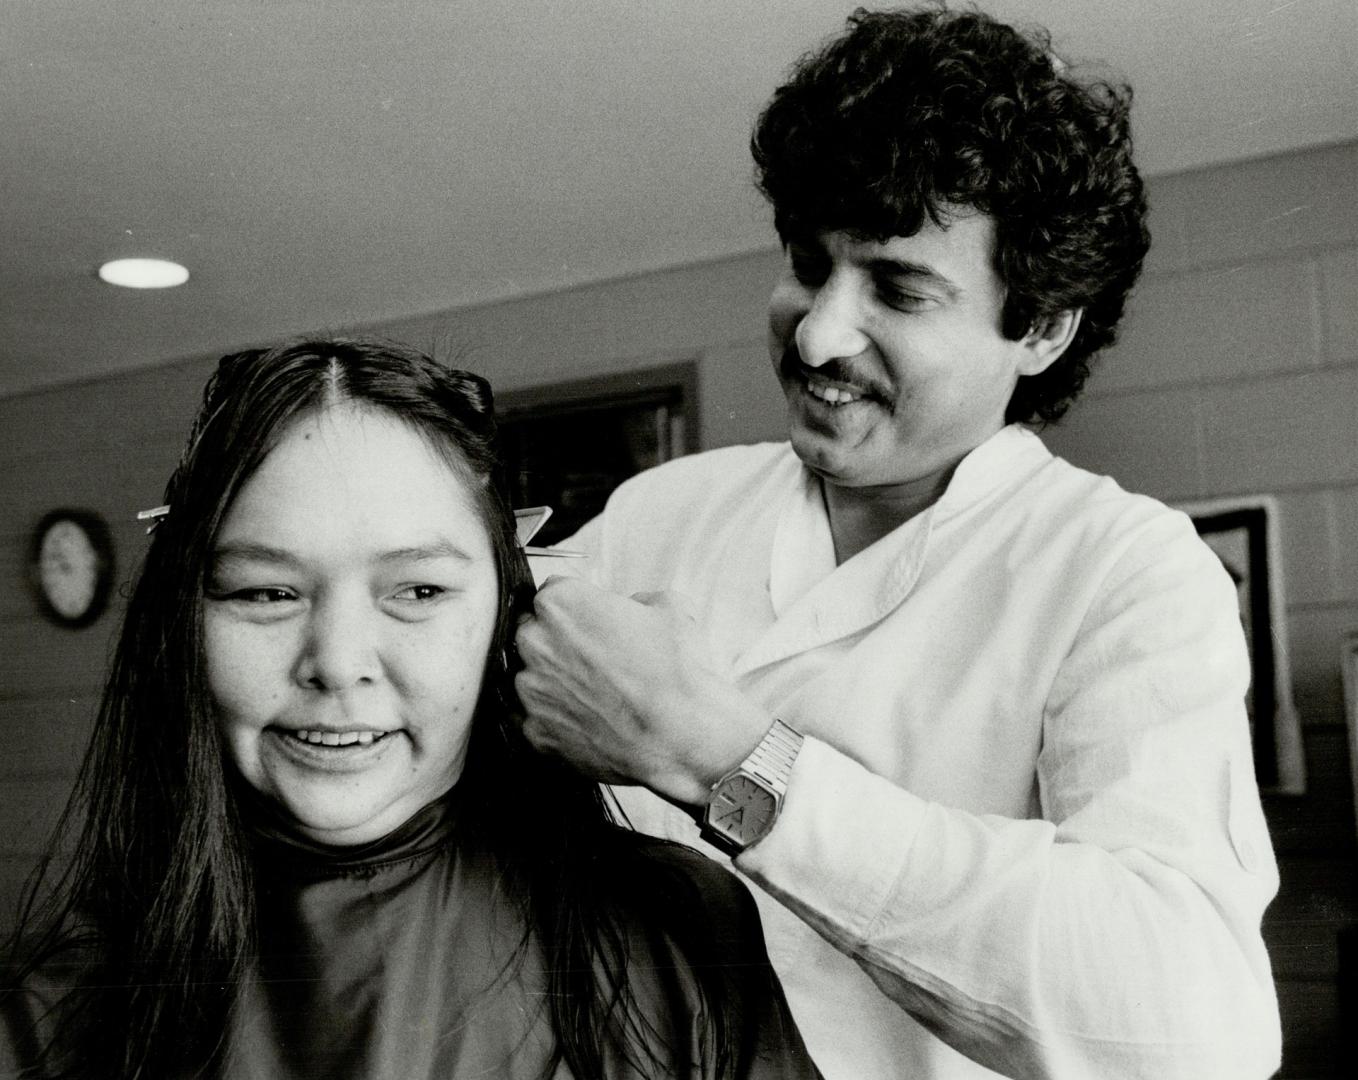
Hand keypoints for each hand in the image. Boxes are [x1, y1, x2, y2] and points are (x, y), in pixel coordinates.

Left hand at [513, 577, 770, 806]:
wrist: (681, 736)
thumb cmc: (675, 672)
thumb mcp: (670, 608)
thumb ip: (638, 600)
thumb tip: (633, 608)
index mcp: (560, 604)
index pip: (554, 593)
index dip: (578, 608)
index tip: (593, 622)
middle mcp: (535, 644)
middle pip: (535, 634)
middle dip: (560, 643)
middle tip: (598, 659)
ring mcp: (531, 691)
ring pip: (535, 678)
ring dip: (558, 683)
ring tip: (600, 695)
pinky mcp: (536, 732)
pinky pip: (541, 719)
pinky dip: (561, 720)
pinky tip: (594, 721)